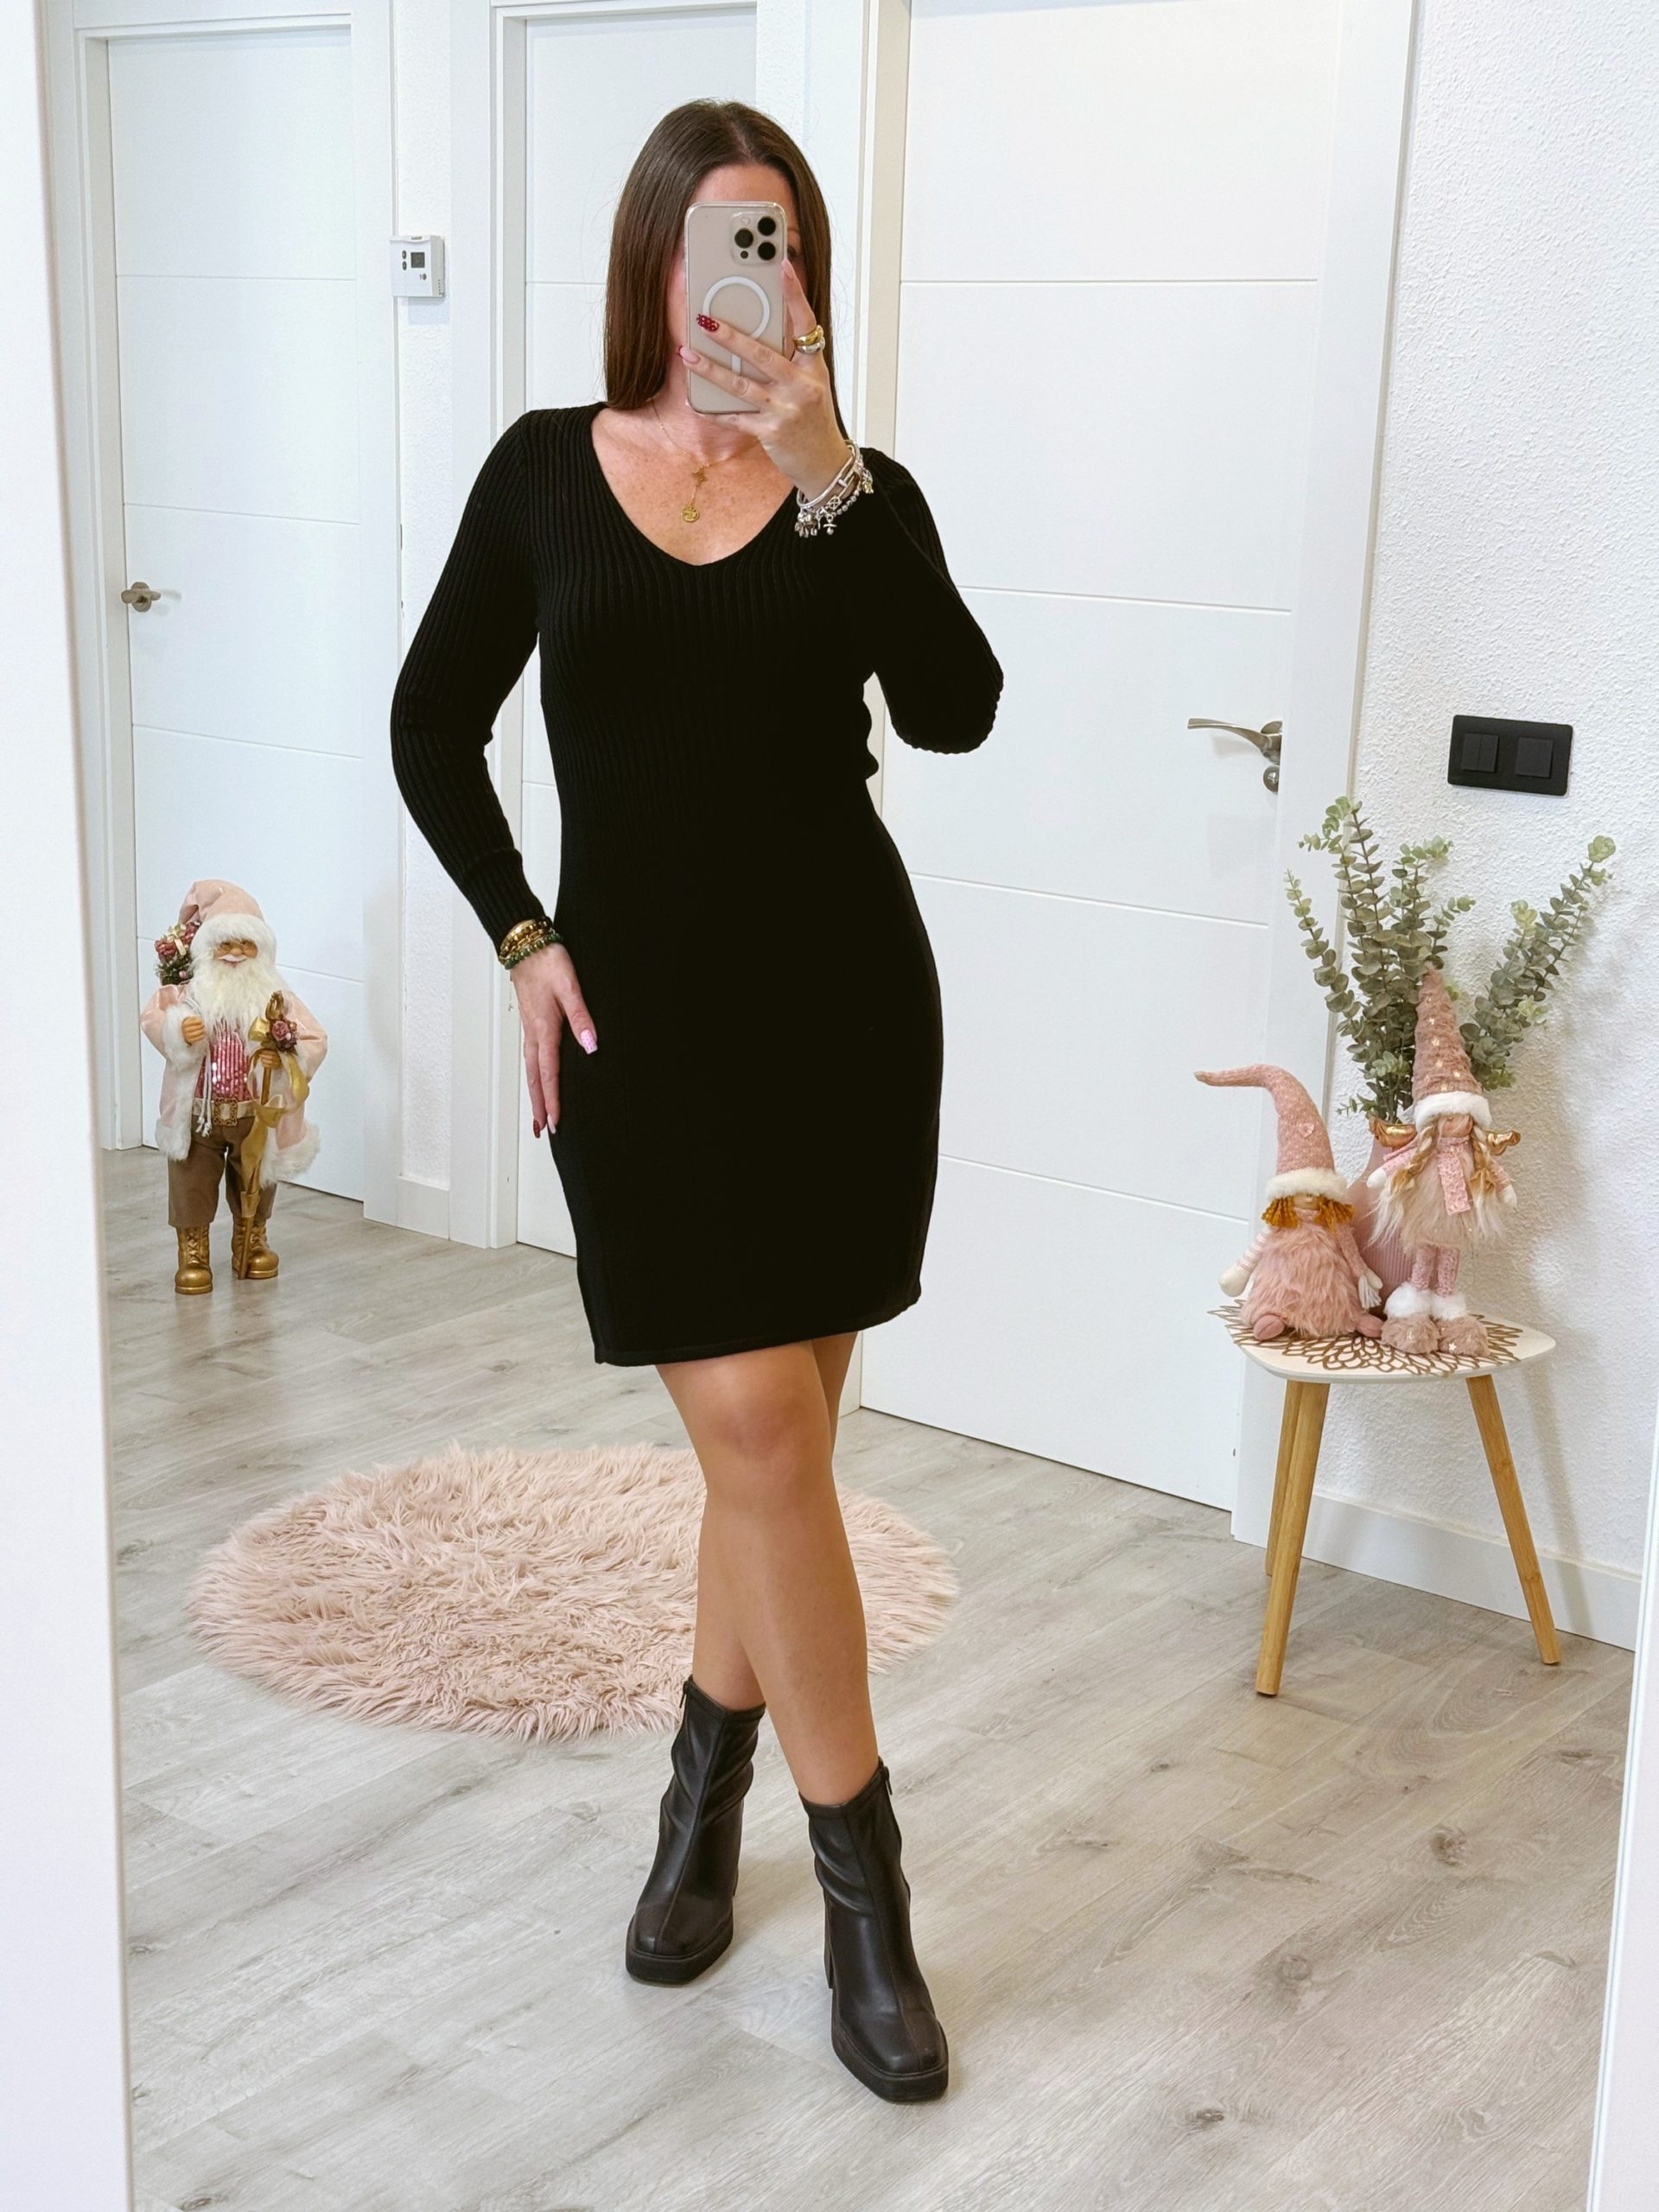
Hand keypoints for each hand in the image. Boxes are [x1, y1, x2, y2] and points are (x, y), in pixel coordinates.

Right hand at [180, 1014, 204, 1043]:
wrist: (185, 1032)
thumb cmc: (190, 1024)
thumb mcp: (191, 1019)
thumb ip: (195, 1018)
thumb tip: (200, 1020)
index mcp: (185, 1024)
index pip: (194, 1022)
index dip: (199, 1021)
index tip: (201, 1021)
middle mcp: (185, 1030)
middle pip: (195, 1028)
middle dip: (201, 1026)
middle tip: (203, 1025)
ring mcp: (187, 1036)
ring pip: (196, 1033)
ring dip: (202, 1031)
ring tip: (203, 1029)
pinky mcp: (190, 1040)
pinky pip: (197, 1038)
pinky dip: (202, 1036)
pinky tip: (203, 1034)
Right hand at [510, 941, 596, 1137]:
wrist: (525, 943)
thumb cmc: (547, 961)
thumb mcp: (570, 987)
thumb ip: (582, 1017)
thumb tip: (591, 1045)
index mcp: (544, 1029)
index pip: (549, 1073)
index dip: (552, 1100)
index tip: (555, 1122)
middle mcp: (533, 1033)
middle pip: (535, 1078)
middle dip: (539, 1105)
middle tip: (543, 1130)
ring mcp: (530, 1028)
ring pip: (531, 1069)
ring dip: (535, 1093)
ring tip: (538, 1114)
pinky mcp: (530, 1021)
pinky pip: (531, 1056)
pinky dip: (534, 1074)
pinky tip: (538, 1078)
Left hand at [677, 257, 848, 499]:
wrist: (824, 462)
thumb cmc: (813, 418)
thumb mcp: (810, 383)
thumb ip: (789, 359)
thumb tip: (752, 332)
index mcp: (813, 366)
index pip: (805, 322)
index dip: (794, 293)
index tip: (781, 263)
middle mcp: (802, 385)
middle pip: (762, 354)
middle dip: (730, 336)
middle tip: (704, 318)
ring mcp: (786, 410)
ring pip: (742, 385)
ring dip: (710, 369)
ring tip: (687, 353)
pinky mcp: (771, 432)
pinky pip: (736, 417)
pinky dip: (714, 410)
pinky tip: (694, 401)